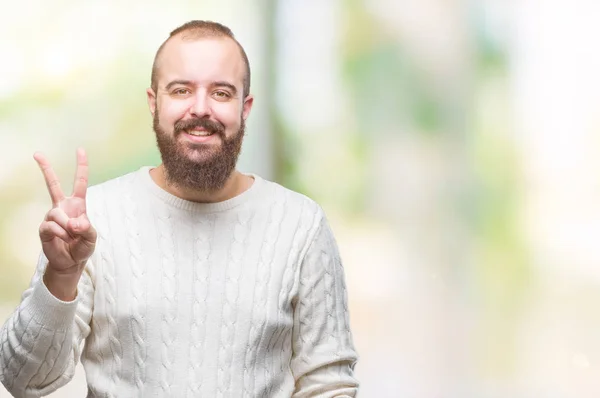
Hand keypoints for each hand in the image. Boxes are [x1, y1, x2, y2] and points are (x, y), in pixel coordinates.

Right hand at [34, 148, 96, 299]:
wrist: (70, 263)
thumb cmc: (82, 247)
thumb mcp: (91, 238)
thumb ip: (86, 228)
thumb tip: (75, 222)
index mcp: (78, 205)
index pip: (80, 182)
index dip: (81, 166)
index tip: (80, 150)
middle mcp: (62, 207)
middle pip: (53, 184)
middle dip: (46, 168)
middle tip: (37, 153)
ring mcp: (52, 216)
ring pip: (57, 214)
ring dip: (67, 227)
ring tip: (71, 236)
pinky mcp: (44, 227)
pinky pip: (51, 226)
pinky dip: (60, 233)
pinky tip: (63, 238)